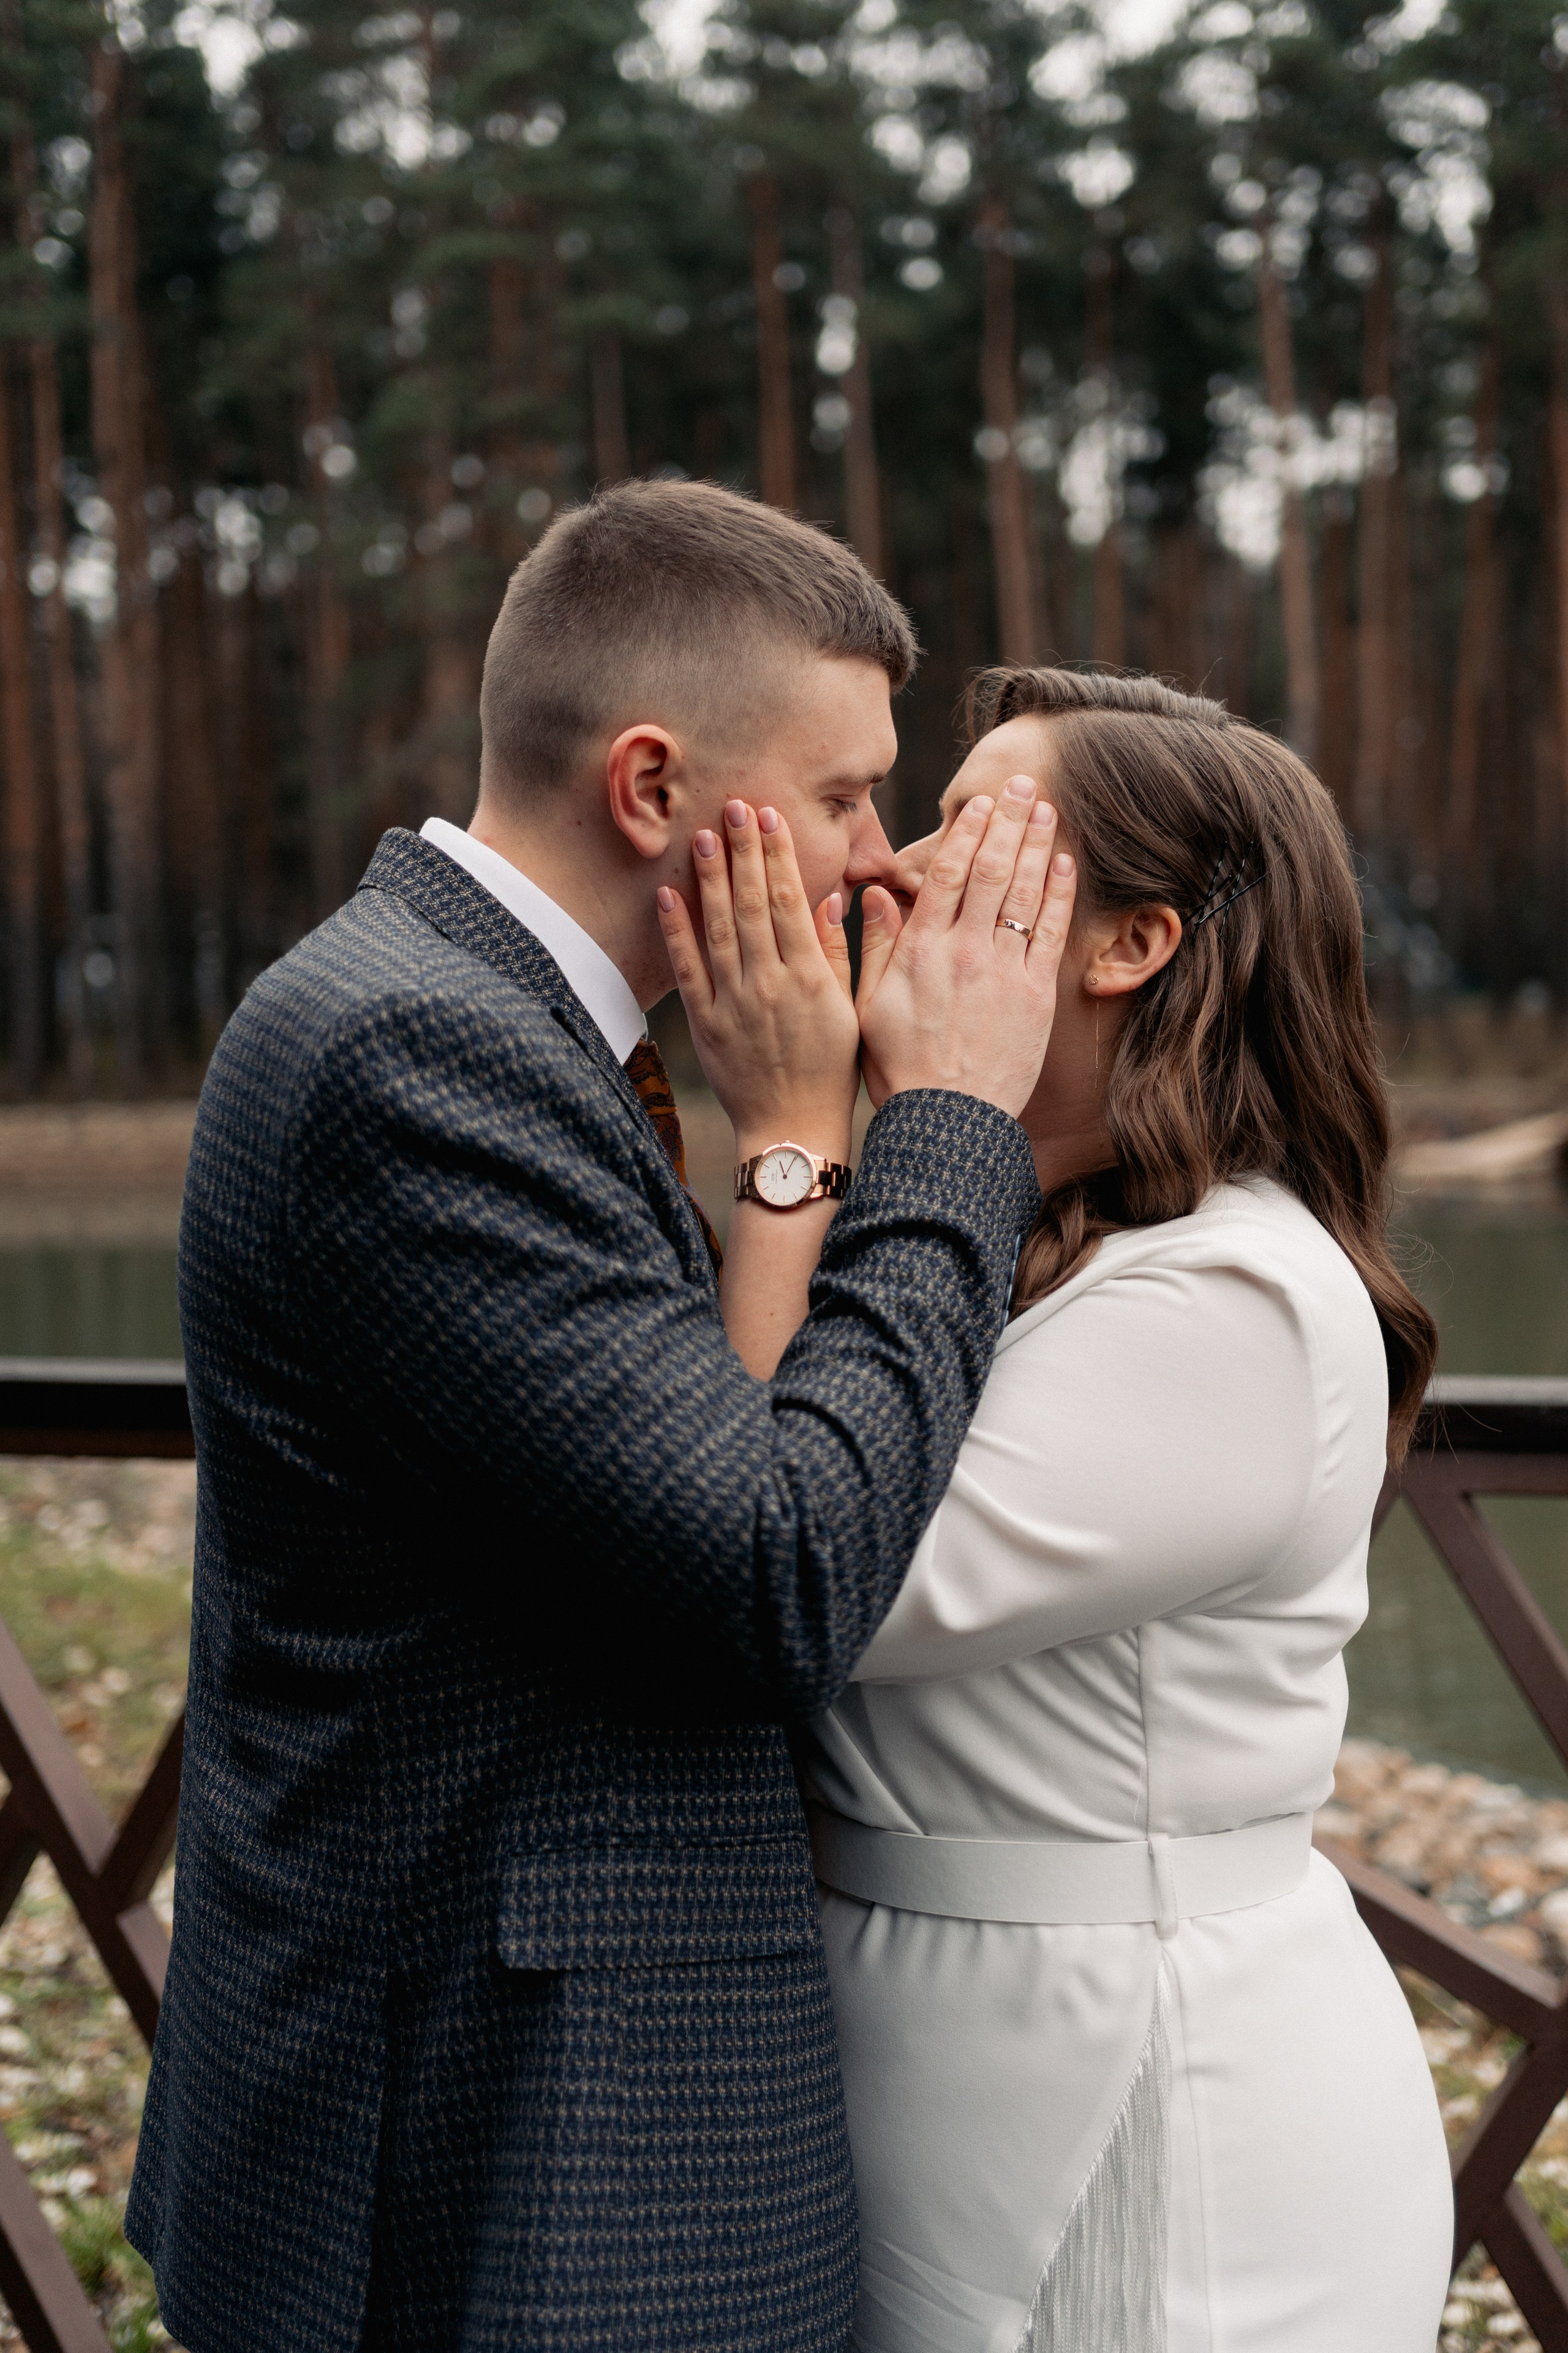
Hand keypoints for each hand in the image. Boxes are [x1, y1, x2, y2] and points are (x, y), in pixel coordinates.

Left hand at [657, 798, 859, 1159]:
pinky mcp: (705, 1024)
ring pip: (718, 928)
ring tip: (704, 835)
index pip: (788, 900)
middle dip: (742, 851)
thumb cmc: (833, 1070)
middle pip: (750, 904)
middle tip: (732, 804)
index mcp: (810, 977)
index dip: (776, 854)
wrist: (792, 1129)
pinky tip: (668, 895)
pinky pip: (687, 969)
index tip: (768, 816)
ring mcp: (733, 1003)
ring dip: (710, 879)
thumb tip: (830, 899)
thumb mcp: (854, 1011)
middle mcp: (769, 983)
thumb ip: (843, 954)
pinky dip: (676, 931)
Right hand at [856, 777, 1075, 1116]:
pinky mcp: (1035, 997)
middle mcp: (963, 952)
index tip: (977, 801)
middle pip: (990, 870)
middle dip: (1007, 821)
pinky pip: (1049, 934)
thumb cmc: (899, 1070)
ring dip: (1037, 845)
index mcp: (920, 951)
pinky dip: (1058, 895)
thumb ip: (873, 946)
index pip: (946, 874)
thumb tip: (875, 893)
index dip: (965, 832)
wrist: (946, 1123)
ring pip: (1023, 893)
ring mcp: (1003, 972)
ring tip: (1047, 808)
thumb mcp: (866, 1007)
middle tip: (1022, 783)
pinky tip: (1064, 864)